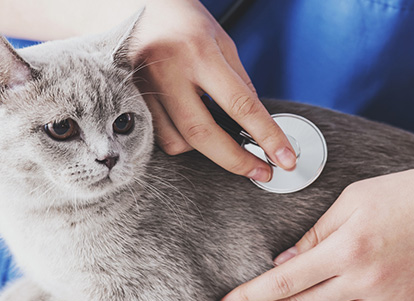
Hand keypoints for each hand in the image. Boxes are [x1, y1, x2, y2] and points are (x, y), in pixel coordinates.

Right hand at [130, 0, 295, 180]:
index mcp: (198, 52)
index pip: (241, 105)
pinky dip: (180, 139)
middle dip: (236, 160)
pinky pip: (158, 135)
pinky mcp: (129, 100)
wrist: (134, 3)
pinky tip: (191, 126)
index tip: (284, 159)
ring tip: (219, 135)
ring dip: (204, 149)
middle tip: (260, 171)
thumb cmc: (181, 18)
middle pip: (203, 134)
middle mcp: (168, 71)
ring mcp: (144, 88)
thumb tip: (257, 125)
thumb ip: (239, 83)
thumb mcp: (221, 42)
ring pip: (177, 141)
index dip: (267, 136)